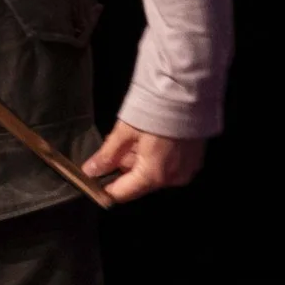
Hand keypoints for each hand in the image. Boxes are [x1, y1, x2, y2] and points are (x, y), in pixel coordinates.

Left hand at [81, 120, 204, 202]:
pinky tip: (151, 138)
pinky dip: (157, 157)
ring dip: (140, 161)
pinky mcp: (194, 159)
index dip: (104, 188)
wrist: (188, 91)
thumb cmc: (154, 111)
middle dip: (124, 167)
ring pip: (154, 174)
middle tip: (115, 146)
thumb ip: (106, 155)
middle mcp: (171, 179)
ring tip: (132, 137)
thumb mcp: (125, 132)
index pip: (122, 194)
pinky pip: (169, 166)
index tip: (94, 177)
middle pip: (139, 183)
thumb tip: (89, 171)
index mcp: (153, 176)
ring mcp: (186, 170)